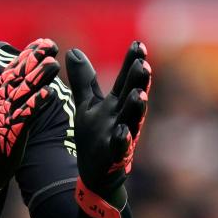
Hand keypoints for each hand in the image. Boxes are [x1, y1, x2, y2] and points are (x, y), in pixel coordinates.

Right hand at [0, 38, 59, 217]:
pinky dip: (36, 104)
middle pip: (16, 77)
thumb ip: (8, 98)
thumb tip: (22, 80)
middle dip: (33, 60)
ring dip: (38, 78)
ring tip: (54, 64)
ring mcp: (1, 118)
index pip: (12, 72)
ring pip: (21, 93)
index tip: (42, 43)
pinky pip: (24, 117)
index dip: (27, 56)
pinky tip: (49, 94)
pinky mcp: (8, 134)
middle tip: (51, 45)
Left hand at [65, 42, 150, 217]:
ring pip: (131, 121)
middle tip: (144, 64)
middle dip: (139, 81)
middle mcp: (122, 118)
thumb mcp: (87, 105)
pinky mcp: (114, 157)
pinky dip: (122, 141)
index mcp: (115, 104)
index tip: (138, 43)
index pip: (125, 80)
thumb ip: (83, 80)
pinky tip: (122, 132)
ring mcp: (121, 137)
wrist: (95, 174)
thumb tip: (73, 50)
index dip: (132, 63)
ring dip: (135, 108)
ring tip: (138, 95)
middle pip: (132, 96)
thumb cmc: (95, 136)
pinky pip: (120, 149)